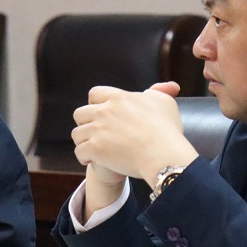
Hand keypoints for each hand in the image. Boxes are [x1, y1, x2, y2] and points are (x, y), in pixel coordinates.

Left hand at [72, 83, 196, 185]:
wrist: (164, 155)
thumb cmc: (167, 130)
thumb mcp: (165, 103)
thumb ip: (160, 92)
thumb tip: (169, 85)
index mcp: (118, 98)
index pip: (94, 94)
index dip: (94, 104)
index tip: (101, 115)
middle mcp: (104, 111)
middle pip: (80, 113)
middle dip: (85, 123)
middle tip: (95, 134)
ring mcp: (98, 129)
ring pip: (77, 134)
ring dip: (83, 141)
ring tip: (93, 149)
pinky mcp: (95, 148)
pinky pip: (79, 151)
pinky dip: (83, 157)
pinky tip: (92, 160)